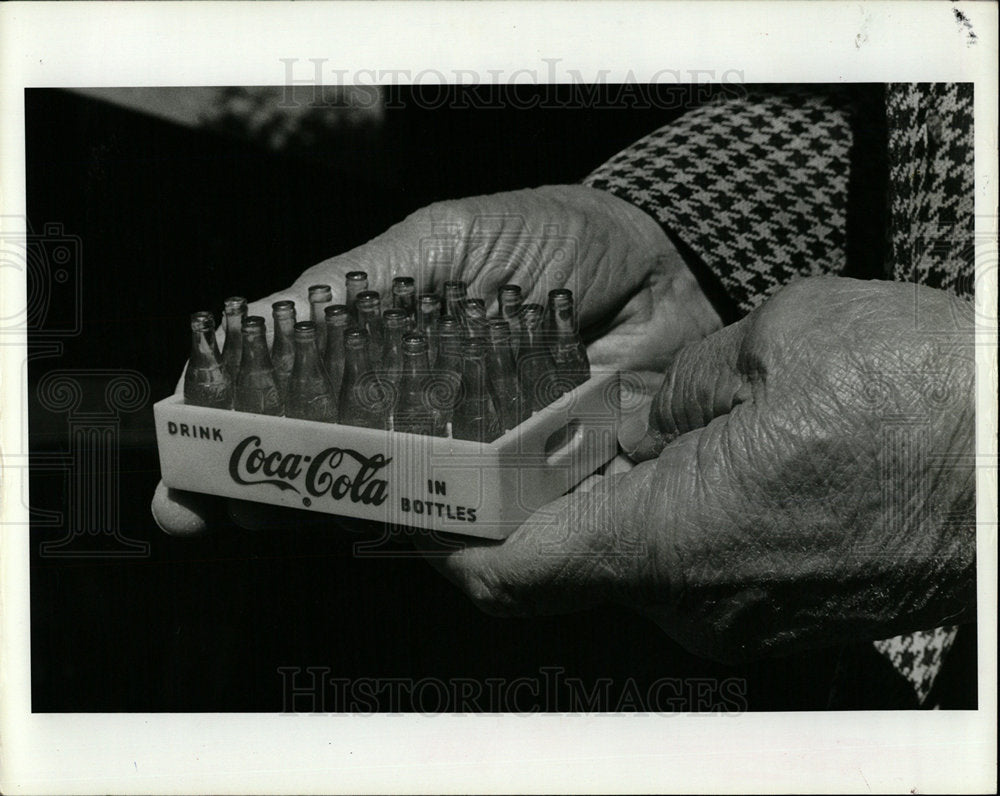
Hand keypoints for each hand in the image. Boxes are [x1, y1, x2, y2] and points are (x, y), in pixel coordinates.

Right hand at [152, 184, 721, 533]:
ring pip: (391, 515)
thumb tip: (264, 320)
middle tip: (204, 505)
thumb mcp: (445, 242)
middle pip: (327, 475)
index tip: (186, 463)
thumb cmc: (551, 245)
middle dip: (258, 494)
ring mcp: (478, 469)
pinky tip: (390, 527)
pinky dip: (436, 540)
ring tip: (273, 512)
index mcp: (391, 362)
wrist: (664, 271)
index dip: (234, 440)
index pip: (294, 410)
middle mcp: (425, 424)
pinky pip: (481, 538)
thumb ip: (361, 284)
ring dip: (329, 521)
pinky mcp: (536, 500)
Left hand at [426, 277, 975, 662]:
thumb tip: (659, 415)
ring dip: (623, 506)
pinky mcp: (786, 610)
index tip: (422, 518)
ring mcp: (745, 613)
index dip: (455, 549)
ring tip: (635, 435)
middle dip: (548, 505)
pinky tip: (708, 462)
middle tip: (534, 441)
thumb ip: (687, 386)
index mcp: (675, 535)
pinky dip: (678, 522)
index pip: (519, 572)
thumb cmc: (925, 401)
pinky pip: (699, 569)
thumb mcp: (779, 342)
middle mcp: (700, 597)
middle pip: (577, 565)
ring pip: (642, 563)